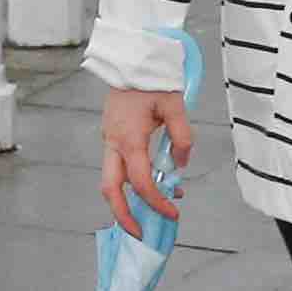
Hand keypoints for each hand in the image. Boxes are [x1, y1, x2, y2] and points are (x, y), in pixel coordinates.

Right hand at [98, 75, 193, 239]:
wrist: (131, 57)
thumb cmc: (152, 78)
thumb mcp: (175, 106)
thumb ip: (182, 137)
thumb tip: (180, 163)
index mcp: (129, 139)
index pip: (141, 183)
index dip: (156, 202)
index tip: (173, 213)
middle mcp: (114, 143)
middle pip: (110, 190)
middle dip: (123, 216)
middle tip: (141, 233)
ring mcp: (109, 140)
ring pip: (110, 181)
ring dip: (127, 200)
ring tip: (154, 208)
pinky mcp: (112, 136)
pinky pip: (117, 166)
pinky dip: (130, 181)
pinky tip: (154, 180)